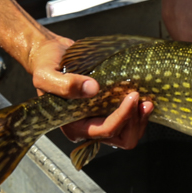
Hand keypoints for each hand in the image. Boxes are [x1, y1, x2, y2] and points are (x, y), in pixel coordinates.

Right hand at [26, 33, 153, 149]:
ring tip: (147, 100)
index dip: (122, 117)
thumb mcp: (46, 74)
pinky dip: (138, 111)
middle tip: (144, 101)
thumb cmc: (45, 65)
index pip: (104, 131)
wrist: (50, 53)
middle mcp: (88, 126)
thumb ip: (65, 85)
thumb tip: (92, 89)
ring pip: (128, 132)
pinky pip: (129, 118)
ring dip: (140, 118)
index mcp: (73, 126)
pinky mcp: (108, 108)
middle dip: (135, 122)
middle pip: (121, 138)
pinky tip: (143, 97)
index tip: (132, 96)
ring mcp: (99, 118)